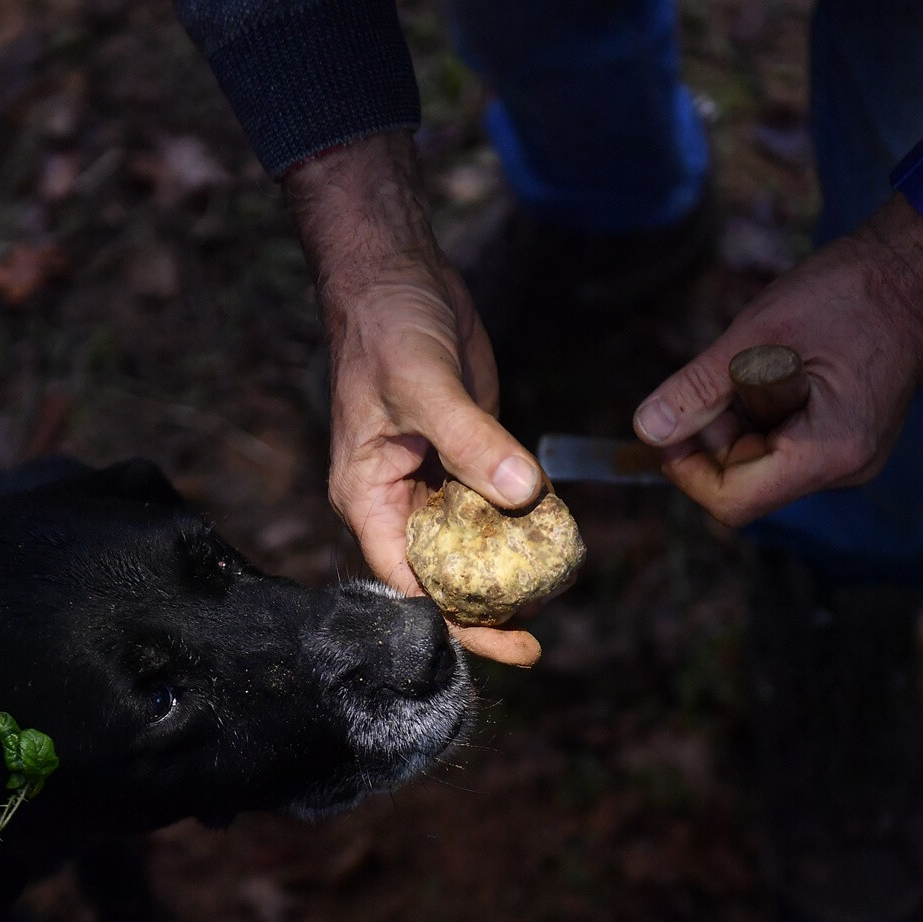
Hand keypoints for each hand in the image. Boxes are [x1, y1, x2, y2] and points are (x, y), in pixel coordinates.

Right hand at [284, 132, 545, 665]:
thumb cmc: (389, 328)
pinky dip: (520, 528)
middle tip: (535, 643)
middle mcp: (396, 501)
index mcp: (367, 498)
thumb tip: (521, 494)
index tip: (502, 641)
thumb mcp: (426, 385)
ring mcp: (432, 483)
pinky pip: (492, 509)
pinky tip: (554, 542)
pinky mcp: (466, 459)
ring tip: (552, 600)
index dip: (450, 621)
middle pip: (436, 578)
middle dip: (482, 613)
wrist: (399, 276)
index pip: (405, 582)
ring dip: (505, 575)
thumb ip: (472, 442)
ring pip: (468, 549)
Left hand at [632, 103, 922, 525]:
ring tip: (756, 358)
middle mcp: (844, 468)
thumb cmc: (848, 291)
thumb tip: (646, 430)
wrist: (917, 264)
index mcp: (828, 453)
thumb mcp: (758, 336)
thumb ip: (698, 388)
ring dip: (738, 417)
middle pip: (746, 482)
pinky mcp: (848, 436)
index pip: (733, 503)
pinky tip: (775, 365)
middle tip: (719, 371)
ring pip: (763, 460)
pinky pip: (786, 441)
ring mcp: (850, 454)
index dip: (687, 472)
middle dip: (714, 434)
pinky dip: (763, 409)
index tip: (667, 425)